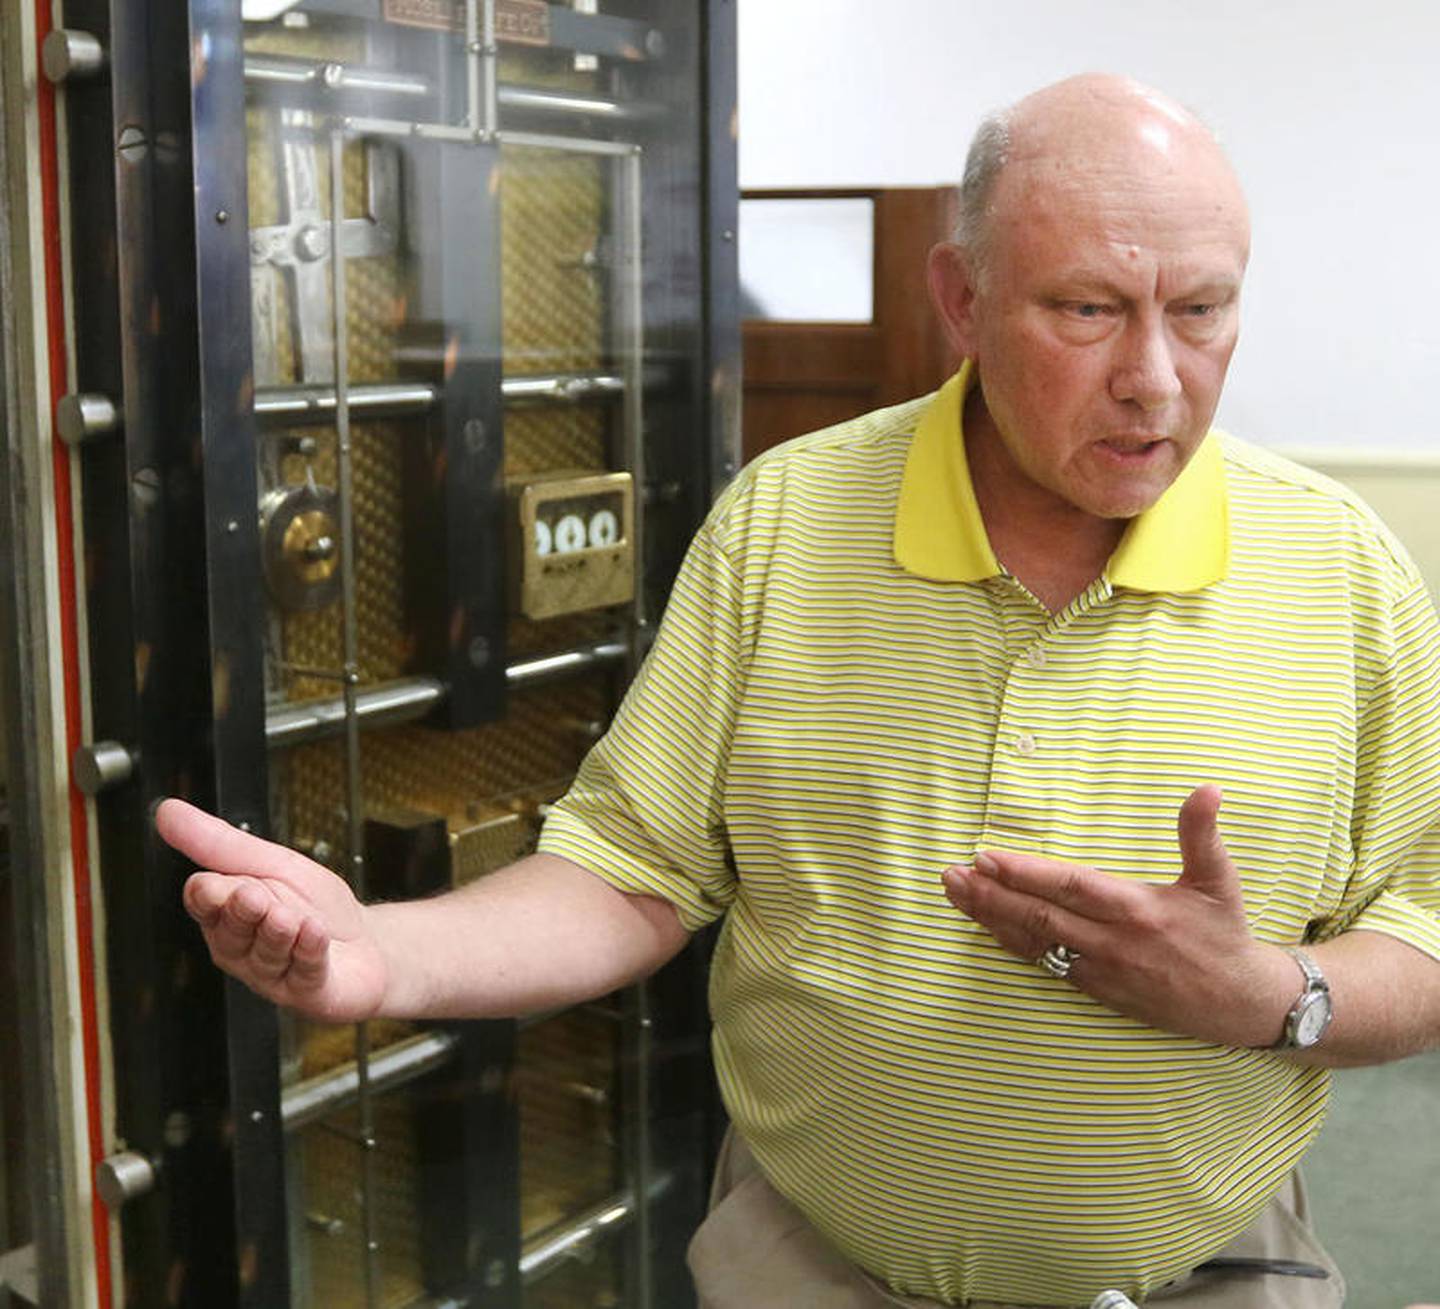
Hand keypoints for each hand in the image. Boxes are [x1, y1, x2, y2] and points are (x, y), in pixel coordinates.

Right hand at [156, 798, 387, 1022]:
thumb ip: (218, 842)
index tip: (213, 884)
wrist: (367, 939)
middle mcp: (243, 949)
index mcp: (227, 914)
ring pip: (266, 954)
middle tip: (254, 896)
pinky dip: (310, 950)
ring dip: (277, 933)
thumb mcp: (270, 862)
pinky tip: (314, 933)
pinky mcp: (308, 991)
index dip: (210, 895)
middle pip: (232, 931)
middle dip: (243, 912)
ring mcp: (274, 974)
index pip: (205, 903)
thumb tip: (166, 810)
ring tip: (287, 916)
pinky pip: (304, 972)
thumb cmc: (314, 903)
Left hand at [940, 785, 1294, 1047]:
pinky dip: (1010, 943)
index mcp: (1138, 909)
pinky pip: (1044, 964)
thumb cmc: (1225, 933)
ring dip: (990, 917)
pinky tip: (984, 925)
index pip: (1071, 886)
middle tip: (951, 874)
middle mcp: (1113, 941)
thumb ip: (1201, 834)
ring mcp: (1100, 970)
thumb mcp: (1219, 879)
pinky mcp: (1096, 990)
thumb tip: (1207, 789)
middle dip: (991, 895)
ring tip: (954, 893)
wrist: (1240, 1004)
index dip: (1026, 873)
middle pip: (1041, 916)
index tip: (986, 857)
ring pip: (1035, 942)